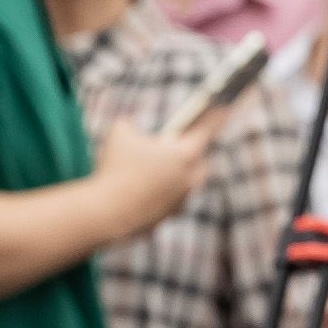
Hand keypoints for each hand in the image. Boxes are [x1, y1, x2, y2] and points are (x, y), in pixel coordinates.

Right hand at [91, 111, 221, 238]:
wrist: (103, 214)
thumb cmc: (113, 170)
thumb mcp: (118, 134)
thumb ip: (128, 125)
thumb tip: (127, 125)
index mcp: (185, 155)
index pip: (206, 131)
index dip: (215, 118)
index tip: (224, 110)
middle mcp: (189, 179)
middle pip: (200, 161)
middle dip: (192, 151)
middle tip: (181, 144)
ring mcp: (180, 201)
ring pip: (188, 184)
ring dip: (180, 175)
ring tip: (167, 167)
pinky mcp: (166, 217)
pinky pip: (170, 203)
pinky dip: (162, 196)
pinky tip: (152, 191)